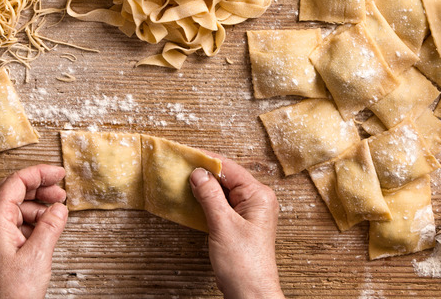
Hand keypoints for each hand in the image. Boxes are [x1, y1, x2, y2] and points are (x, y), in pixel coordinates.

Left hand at [0, 164, 68, 298]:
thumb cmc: (11, 291)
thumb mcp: (38, 255)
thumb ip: (50, 227)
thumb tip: (59, 207)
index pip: (15, 183)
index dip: (38, 173)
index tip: (58, 173)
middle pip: (15, 192)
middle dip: (40, 187)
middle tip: (61, 190)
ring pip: (19, 207)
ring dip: (40, 204)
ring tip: (59, 209)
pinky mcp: (4, 245)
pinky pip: (21, 222)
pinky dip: (37, 219)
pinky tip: (50, 225)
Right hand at [189, 155, 283, 298]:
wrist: (251, 294)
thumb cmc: (244, 264)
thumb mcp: (223, 225)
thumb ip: (210, 196)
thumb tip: (198, 173)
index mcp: (259, 196)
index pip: (230, 169)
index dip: (207, 161)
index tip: (186, 155)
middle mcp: (258, 201)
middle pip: (228, 178)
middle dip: (205, 173)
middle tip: (180, 166)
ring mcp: (250, 213)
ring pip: (224, 192)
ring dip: (205, 187)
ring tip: (183, 180)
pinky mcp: (241, 225)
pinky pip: (223, 205)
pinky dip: (208, 201)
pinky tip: (193, 200)